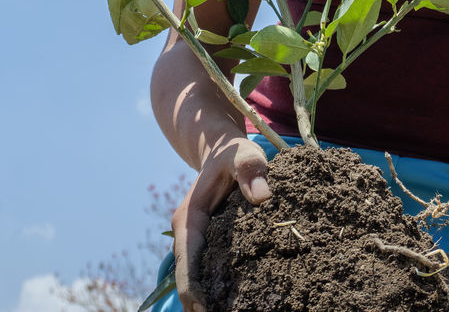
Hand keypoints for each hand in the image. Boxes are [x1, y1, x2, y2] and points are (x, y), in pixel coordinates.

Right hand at [172, 137, 271, 311]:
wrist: (224, 152)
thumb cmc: (233, 154)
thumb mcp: (243, 154)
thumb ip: (251, 170)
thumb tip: (262, 197)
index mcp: (189, 220)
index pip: (186, 263)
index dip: (192, 291)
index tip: (204, 311)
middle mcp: (189, 237)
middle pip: (191, 280)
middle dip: (204, 303)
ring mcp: (200, 243)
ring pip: (202, 279)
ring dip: (215, 299)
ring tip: (242, 310)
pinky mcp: (213, 245)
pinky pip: (215, 272)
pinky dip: (225, 290)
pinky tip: (247, 302)